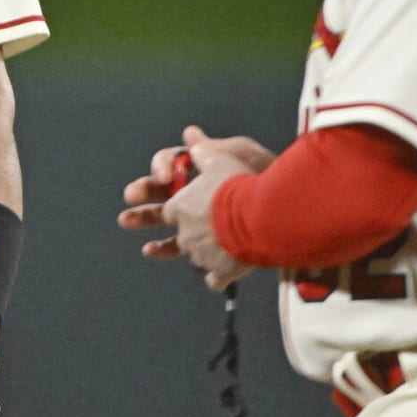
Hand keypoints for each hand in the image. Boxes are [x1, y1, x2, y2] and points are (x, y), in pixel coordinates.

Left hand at [118, 125, 273, 289]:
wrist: (260, 215)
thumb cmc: (237, 184)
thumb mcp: (219, 159)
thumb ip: (202, 150)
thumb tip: (191, 137)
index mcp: (179, 207)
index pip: (169, 210)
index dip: (175, 208)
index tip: (178, 209)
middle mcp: (185, 233)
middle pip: (179, 237)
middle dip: (176, 239)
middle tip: (155, 247)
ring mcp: (201, 255)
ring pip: (196, 257)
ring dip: (203, 254)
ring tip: (211, 252)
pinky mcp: (220, 272)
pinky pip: (215, 279)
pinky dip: (219, 276)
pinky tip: (223, 275)